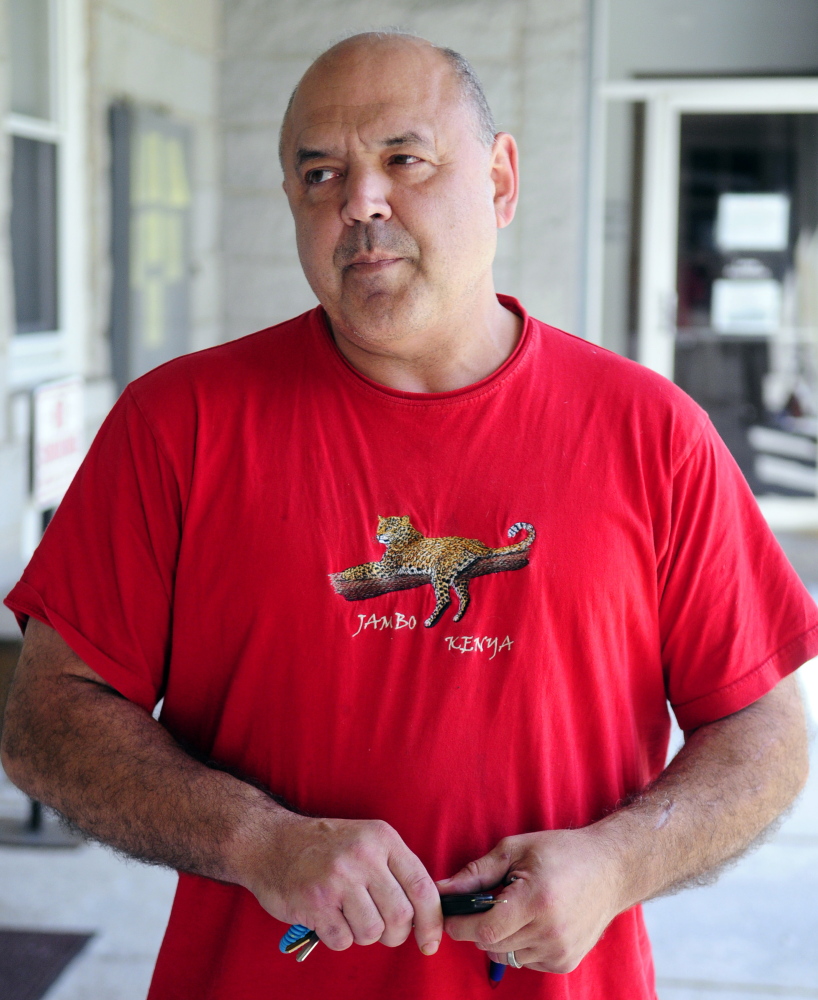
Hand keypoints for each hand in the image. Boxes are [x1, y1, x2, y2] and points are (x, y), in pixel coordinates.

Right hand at [239, 812, 442, 955]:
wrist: (270, 841)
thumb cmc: (324, 847)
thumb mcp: (366, 841)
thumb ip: (395, 870)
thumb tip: (427, 915)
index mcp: (382, 838)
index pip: (422, 886)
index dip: (432, 921)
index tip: (429, 941)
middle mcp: (363, 855)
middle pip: (401, 916)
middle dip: (394, 933)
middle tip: (379, 928)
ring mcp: (338, 878)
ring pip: (373, 932)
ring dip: (362, 934)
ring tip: (348, 916)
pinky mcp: (315, 902)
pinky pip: (343, 940)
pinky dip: (338, 938)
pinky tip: (327, 917)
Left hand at [438, 828, 621, 972]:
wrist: (610, 869)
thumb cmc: (561, 852)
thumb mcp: (515, 849)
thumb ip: (476, 873)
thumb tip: (443, 889)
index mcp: (536, 901)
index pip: (484, 930)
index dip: (461, 925)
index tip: (451, 915)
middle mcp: (550, 932)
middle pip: (492, 945)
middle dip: (477, 928)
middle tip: (482, 905)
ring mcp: (560, 951)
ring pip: (506, 956)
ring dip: (499, 937)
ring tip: (511, 909)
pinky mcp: (565, 962)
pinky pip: (525, 961)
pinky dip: (518, 945)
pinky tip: (530, 921)